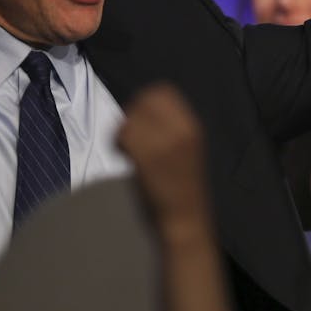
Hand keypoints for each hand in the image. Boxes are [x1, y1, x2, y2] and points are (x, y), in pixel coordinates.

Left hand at [116, 83, 212, 247]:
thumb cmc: (182, 187)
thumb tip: (142, 109)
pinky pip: (123, 136)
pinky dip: (118, 143)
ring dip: (122, 130)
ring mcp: (163, 142)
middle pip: (144, 100)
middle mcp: (181, 129)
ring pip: (130, 118)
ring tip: (128, 149)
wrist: (184, 218)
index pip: (163, 91)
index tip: (141, 118)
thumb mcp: (186, 147)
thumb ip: (170, 126)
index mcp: (192, 126)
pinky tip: (126, 157)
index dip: (146, 101)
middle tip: (130, 134)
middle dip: (132, 113)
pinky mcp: (146, 157)